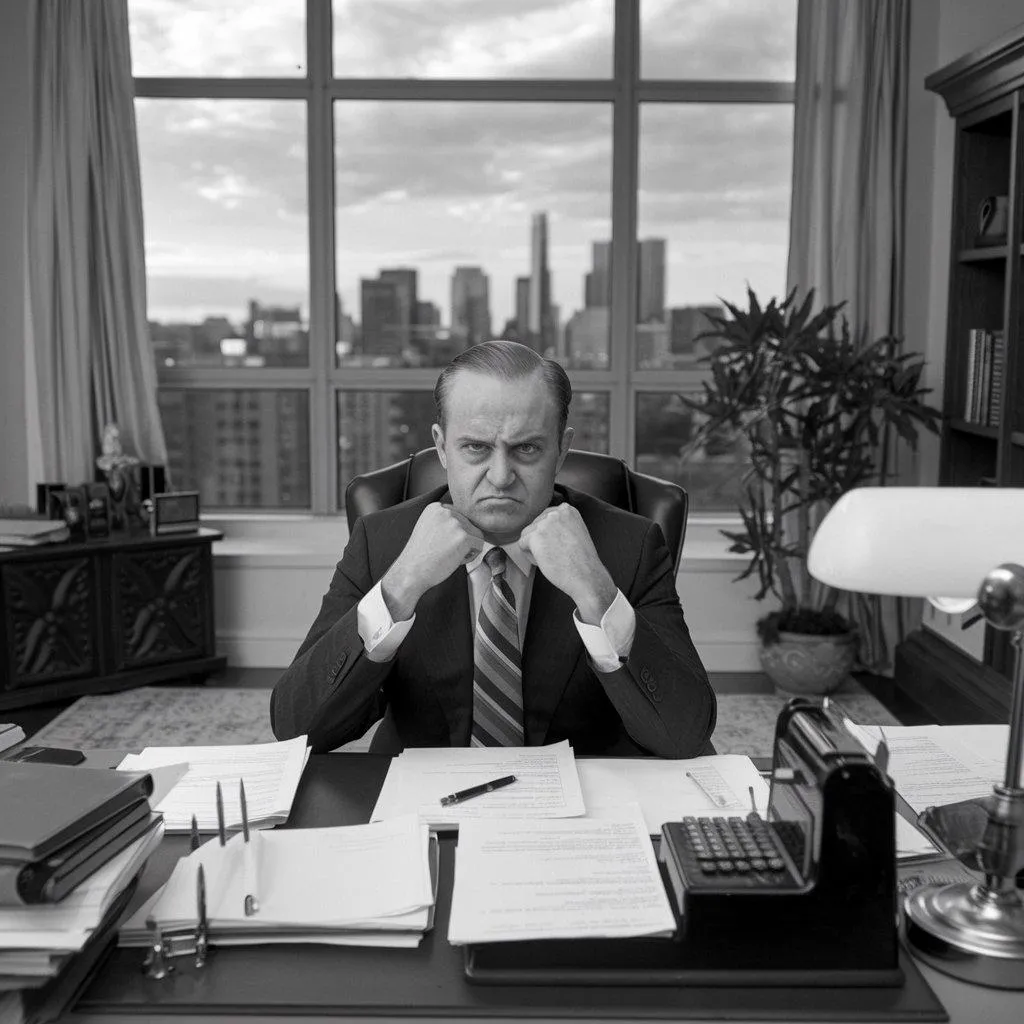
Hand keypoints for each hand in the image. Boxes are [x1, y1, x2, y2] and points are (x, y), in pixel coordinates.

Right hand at [381, 503, 483, 619]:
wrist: (411, 572)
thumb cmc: (420, 556)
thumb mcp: (428, 528)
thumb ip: (445, 521)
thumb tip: (468, 523)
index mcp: (436, 507)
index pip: (459, 516)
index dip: (453, 533)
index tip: (439, 543)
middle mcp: (446, 511)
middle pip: (468, 525)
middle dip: (460, 540)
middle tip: (442, 551)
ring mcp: (456, 523)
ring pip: (475, 534)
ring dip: (466, 548)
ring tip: (448, 555)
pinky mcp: (464, 537)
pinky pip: (479, 545)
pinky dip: (470, 556)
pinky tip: (454, 559)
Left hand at [519, 505, 616, 623]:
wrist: (586, 575)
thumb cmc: (581, 560)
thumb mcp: (574, 531)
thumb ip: (559, 524)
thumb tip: (540, 527)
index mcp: (567, 509)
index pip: (544, 518)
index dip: (549, 536)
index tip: (561, 545)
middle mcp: (555, 512)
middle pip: (534, 526)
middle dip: (541, 541)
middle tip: (558, 553)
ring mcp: (545, 523)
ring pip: (526, 535)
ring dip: (535, 548)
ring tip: (553, 557)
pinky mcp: (535, 536)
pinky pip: (521, 545)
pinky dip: (530, 556)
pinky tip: (546, 561)